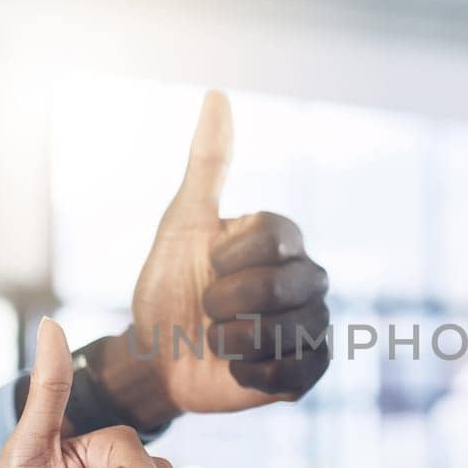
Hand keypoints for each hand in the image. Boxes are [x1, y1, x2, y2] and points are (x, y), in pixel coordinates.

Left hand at [129, 89, 329, 414]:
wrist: (156, 356)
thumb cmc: (169, 286)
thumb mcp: (181, 223)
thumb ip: (208, 163)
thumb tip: (217, 94)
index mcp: (283, 241)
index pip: (277, 236)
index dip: (230, 257)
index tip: (206, 265)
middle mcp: (308, 279)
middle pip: (288, 283)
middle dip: (229, 300)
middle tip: (205, 309)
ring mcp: (311, 326)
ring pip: (291, 330)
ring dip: (235, 339)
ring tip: (217, 339)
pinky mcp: (306, 373)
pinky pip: (295, 372)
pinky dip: (253, 373)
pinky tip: (234, 368)